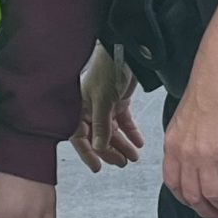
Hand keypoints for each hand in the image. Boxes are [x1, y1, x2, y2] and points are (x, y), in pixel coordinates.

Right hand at [70, 46, 145, 170]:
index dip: (87, 153)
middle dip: (111, 151)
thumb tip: (100, 147)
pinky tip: (138, 141)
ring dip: (123, 144)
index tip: (97, 167)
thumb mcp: (103, 101)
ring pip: (112, 131)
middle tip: (122, 162)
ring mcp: (104, 105)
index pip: (80, 136)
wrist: (126, 51)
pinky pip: (123, 121)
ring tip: (133, 156)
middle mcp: (89, 108)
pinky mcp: (117, 100)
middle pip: (98, 137)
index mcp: (78, 108)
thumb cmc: (107, 69)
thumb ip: (102, 126)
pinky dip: (131, 132)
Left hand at [163, 63, 217, 217]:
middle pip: (193, 194)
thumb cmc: (206, 93)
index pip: (173, 183)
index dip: (186, 200)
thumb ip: (184, 143)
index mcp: (172, 146)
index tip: (197, 206)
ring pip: (214, 193)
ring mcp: (207, 154)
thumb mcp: (183, 121)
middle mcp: (186, 154)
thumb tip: (192, 160)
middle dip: (206, 210)